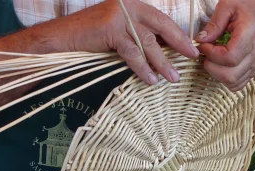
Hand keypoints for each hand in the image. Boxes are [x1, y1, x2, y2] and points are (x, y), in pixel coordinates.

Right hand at [65, 0, 199, 85]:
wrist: (62, 36)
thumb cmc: (89, 36)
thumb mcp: (118, 31)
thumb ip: (138, 34)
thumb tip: (162, 50)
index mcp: (133, 3)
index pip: (161, 19)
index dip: (177, 34)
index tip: (191, 47)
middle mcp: (128, 5)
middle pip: (160, 26)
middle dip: (178, 43)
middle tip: (192, 57)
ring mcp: (120, 16)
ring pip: (148, 42)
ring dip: (162, 62)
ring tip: (172, 77)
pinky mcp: (111, 29)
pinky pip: (132, 52)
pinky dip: (143, 67)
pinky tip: (150, 79)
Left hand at [194, 0, 254, 91]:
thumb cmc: (248, 9)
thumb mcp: (228, 7)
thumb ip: (214, 24)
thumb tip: (200, 40)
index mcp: (250, 34)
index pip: (229, 57)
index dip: (211, 54)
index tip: (204, 45)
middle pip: (230, 75)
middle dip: (211, 67)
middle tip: (207, 54)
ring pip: (233, 83)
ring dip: (217, 74)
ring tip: (214, 59)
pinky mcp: (254, 71)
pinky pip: (238, 85)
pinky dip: (225, 79)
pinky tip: (221, 66)